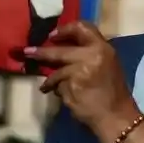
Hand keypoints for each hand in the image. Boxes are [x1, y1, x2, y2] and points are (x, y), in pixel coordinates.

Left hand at [24, 22, 139, 142]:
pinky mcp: (70, 87)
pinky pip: (58, 86)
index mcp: (103, 48)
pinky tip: (65, 97)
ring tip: (46, 87)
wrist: (115, 114)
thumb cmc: (112, 91)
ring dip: (51, 80)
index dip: (65, 30)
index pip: (82, 28)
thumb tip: (64, 48)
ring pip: (56, 71)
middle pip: (60, 50)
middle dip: (42, 52)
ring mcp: (80, 71)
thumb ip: (89, 54)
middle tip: (27, 52)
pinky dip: (58, 91)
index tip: (52, 35)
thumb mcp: (107, 64)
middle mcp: (91, 56)